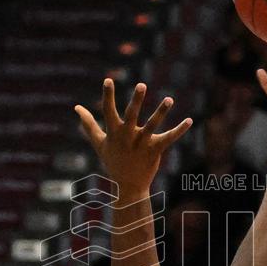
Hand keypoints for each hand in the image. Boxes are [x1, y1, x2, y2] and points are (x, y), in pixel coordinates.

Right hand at [75, 80, 191, 195]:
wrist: (127, 185)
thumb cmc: (113, 160)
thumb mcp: (99, 143)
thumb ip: (88, 124)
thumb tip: (76, 107)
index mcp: (114, 133)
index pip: (108, 111)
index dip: (108, 95)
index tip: (108, 80)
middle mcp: (128, 136)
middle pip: (132, 115)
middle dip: (136, 100)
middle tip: (141, 84)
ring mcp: (142, 143)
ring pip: (152, 125)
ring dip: (161, 112)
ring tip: (169, 99)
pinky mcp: (155, 150)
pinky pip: (169, 138)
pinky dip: (180, 130)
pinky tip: (189, 121)